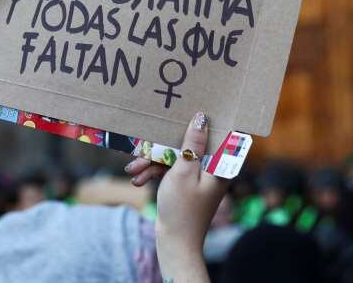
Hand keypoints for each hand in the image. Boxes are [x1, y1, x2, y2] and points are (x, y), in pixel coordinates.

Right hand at [124, 112, 228, 281]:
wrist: (174, 243)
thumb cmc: (182, 209)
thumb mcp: (184, 172)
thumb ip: (192, 144)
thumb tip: (201, 118)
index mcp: (220, 164)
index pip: (215, 133)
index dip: (200, 120)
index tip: (185, 109)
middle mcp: (212, 167)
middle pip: (188, 144)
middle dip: (162, 148)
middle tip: (141, 150)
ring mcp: (199, 175)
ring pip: (176, 156)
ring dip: (153, 162)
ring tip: (132, 171)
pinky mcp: (187, 182)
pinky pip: (171, 169)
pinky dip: (155, 172)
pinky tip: (138, 179)